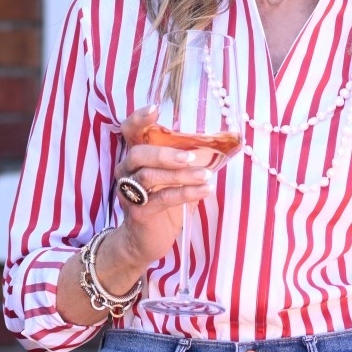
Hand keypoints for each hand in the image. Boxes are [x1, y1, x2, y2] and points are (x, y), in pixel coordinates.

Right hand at [102, 110, 223, 284]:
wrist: (145, 241)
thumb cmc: (163, 204)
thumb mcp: (175, 178)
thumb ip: (189, 160)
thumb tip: (224, 144)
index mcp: (135, 158)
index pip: (129, 131)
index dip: (139, 119)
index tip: (156, 109)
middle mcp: (127, 172)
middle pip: (138, 154)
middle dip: (165, 153)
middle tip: (192, 156)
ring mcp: (130, 193)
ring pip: (150, 177)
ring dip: (180, 175)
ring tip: (205, 176)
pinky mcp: (139, 213)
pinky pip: (161, 200)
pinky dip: (184, 193)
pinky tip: (204, 191)